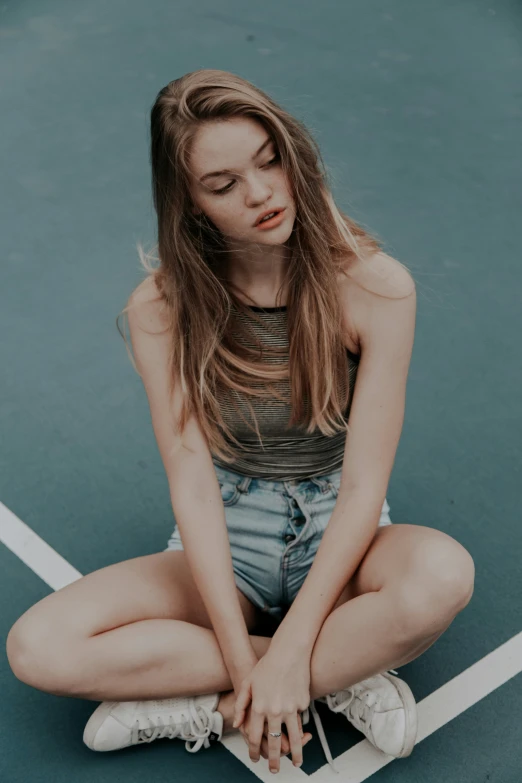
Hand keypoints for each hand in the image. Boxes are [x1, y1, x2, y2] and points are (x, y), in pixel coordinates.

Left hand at [232, 650, 312, 772]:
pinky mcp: (302, 703)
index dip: (253, 750)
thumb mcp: (248, 683)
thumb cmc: (266, 666)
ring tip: (297, 764)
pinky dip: (300, 726)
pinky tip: (301, 731)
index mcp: (259, 707)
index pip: (254, 737)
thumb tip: (237, 723)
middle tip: (274, 770)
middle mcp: (274, 711)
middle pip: (274, 743)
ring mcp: (290, 708)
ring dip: (296, 754)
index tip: (254, 758)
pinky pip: (300, 719)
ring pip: (294, 738)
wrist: (289, 652)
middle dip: (274, 760)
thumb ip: (241, 705)